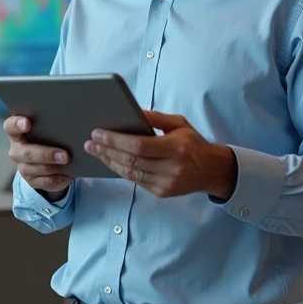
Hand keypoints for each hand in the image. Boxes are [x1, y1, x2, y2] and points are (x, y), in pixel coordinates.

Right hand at [5, 116, 72, 198]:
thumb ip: (49, 125)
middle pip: (27, 154)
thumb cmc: (46, 136)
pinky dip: (59, 178)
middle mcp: (16, 150)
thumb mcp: (45, 128)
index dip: (17, 124)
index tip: (27, 123)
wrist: (46, 157)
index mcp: (16, 133)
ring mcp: (22, 167)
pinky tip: (69, 175)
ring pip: (37, 169)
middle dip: (46, 155)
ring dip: (54, 167)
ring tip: (69, 163)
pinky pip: (46, 182)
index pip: (10, 127)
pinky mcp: (32, 181)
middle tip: (65, 155)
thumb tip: (69, 124)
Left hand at [85, 111, 236, 199]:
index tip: (98, 133)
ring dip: (109, 161)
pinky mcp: (162, 192)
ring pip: (130, 173)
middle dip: (107, 151)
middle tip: (90, 142)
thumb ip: (155, 117)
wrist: (212, 171)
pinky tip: (110, 161)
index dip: (115, 141)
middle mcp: (172, 167)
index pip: (139, 145)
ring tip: (95, 151)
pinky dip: (120, 170)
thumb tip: (131, 110)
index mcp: (177, 147)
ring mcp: (167, 183)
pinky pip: (135, 181)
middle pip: (131, 160)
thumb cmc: (193, 143)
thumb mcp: (179, 123)